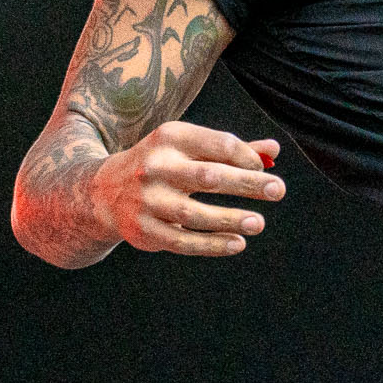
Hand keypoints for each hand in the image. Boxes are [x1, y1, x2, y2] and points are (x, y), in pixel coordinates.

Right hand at [90, 121, 283, 255]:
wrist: (104, 191)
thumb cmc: (163, 165)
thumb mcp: (189, 148)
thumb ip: (230, 149)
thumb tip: (273, 150)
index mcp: (170, 138)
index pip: (218, 145)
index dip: (246, 157)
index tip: (262, 169)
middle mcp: (156, 167)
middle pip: (208, 177)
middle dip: (247, 184)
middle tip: (278, 189)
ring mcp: (148, 201)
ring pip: (194, 214)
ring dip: (230, 219)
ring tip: (258, 223)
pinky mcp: (144, 230)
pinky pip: (183, 241)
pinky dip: (212, 244)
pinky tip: (238, 243)